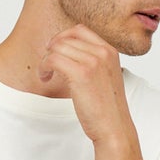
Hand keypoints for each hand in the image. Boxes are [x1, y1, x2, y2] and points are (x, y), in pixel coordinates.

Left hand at [39, 24, 133, 144]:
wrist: (114, 128)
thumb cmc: (108, 110)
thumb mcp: (105, 78)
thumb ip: (94, 64)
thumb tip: (71, 57)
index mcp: (110, 51)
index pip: (80, 30)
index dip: (63, 38)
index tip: (55, 52)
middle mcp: (103, 52)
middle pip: (67, 37)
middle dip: (52, 48)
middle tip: (47, 64)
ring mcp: (93, 61)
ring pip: (58, 47)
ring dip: (46, 59)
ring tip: (46, 75)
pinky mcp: (81, 74)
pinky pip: (53, 59)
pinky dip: (44, 67)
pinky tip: (45, 78)